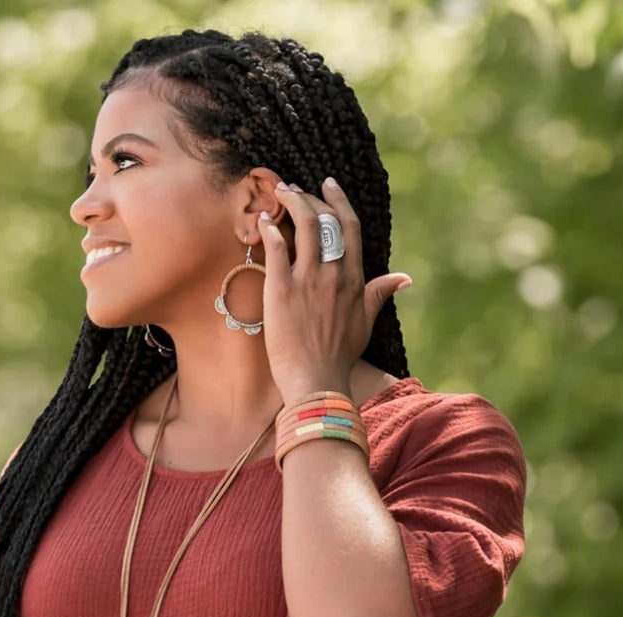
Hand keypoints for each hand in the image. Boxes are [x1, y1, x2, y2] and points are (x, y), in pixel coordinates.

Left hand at [256, 177, 410, 400]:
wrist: (317, 381)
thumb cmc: (340, 357)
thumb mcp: (366, 323)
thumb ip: (379, 294)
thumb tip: (403, 278)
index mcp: (355, 279)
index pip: (350, 227)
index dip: (338, 201)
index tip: (328, 185)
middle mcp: (334, 274)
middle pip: (325, 220)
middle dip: (310, 197)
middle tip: (294, 188)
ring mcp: (308, 280)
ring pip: (302, 225)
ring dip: (290, 203)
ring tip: (278, 193)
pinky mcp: (282, 291)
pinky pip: (276, 249)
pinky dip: (269, 229)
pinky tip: (263, 220)